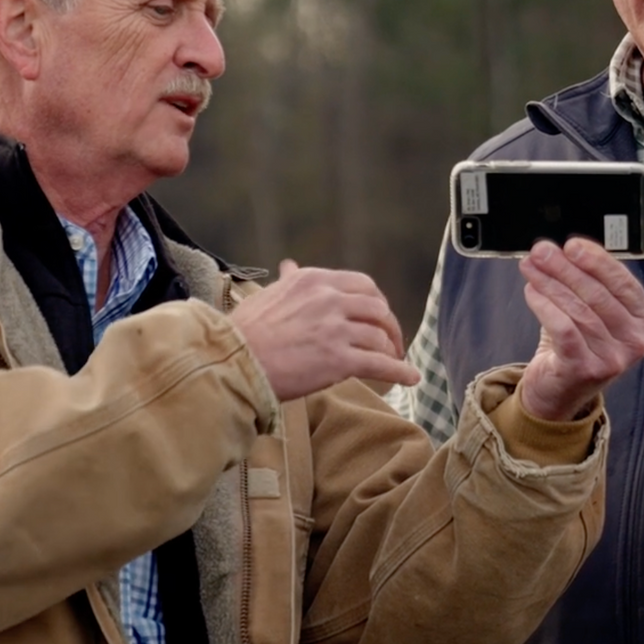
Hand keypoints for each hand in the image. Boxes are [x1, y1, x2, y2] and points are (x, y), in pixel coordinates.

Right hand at [229, 261, 419, 400]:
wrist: (231, 362)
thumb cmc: (242, 332)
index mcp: (313, 280)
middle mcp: (329, 299)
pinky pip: (380, 364)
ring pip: (380, 336)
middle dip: (389, 326)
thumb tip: (289, 265)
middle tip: (391, 340)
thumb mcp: (268, 295)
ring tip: (395, 361)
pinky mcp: (339, 360)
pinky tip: (411, 378)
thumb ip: (288, 281)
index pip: (362, 285)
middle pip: (378, 308)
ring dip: (392, 350)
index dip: (376, 303)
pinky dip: (400, 371)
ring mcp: (336, 329)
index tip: (377, 317)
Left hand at [517, 239, 643, 421]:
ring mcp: (612, 358)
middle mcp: (633, 341)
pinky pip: (563, 329)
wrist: (560, 390)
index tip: (572, 246)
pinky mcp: (585, 369)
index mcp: (642, 320)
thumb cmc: (577, 345)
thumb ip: (585, 283)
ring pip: (578, 310)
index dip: (597, 260)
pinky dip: (545, 306)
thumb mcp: (591, 312)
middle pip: (598, 294)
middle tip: (542, 251)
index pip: (623, 283)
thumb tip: (559, 251)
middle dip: (565, 267)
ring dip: (550, 283)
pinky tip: (532, 291)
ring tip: (530, 268)